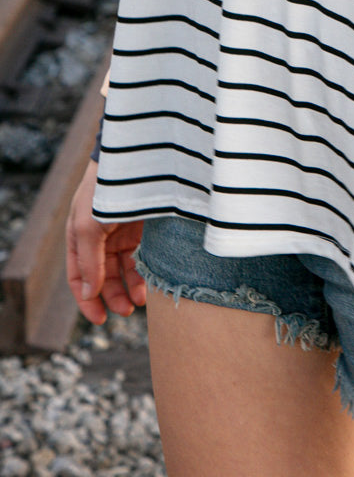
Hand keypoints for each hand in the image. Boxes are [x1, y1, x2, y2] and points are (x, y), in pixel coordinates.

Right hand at [66, 158, 145, 323]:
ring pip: (124, 268)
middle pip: (104, 276)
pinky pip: (142, 255)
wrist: (135, 157)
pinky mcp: (143, 226)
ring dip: (131, 285)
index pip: (79, 277)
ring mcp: (122, 231)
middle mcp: (99, 236)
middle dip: (114, 296)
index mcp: (79, 237)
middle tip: (127, 310)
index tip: (101, 319)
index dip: (87, 300)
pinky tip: (151, 281)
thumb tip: (89, 294)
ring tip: (141, 300)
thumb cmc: (104, 189)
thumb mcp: (89, 226)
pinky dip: (144, 270)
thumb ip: (89, 262)